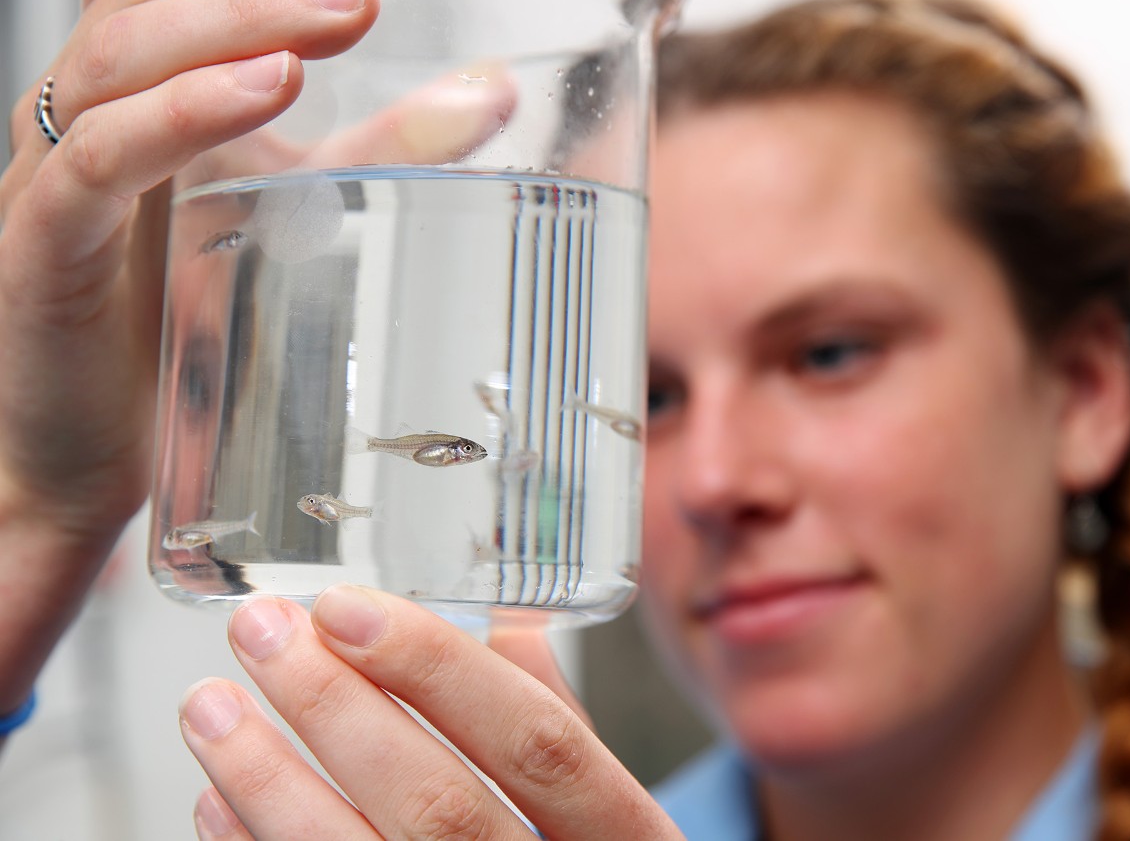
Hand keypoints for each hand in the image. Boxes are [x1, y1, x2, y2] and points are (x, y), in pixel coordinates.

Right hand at [0, 0, 378, 541]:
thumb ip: (380, 153)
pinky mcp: (44, 248)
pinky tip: (259, 93)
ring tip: (324, 23)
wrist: (91, 463)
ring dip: (225, 29)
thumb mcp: (295, 218)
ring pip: (117, 62)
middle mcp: (92, 123)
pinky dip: (176, 116)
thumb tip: (491, 91)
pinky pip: (98, 161)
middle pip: (146, 5)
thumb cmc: (180, 337)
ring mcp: (58, 179)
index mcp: (147, 102)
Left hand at [180, 587, 682, 838]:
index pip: (536, 740)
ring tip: (209, 704)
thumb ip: (557, 722)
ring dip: (268, 779)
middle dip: (333, 706)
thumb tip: (504, 618)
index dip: (439, 669)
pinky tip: (215, 798)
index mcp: (624, 834)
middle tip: (259, 632)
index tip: (346, 608)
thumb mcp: (607, 809)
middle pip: (435, 802)